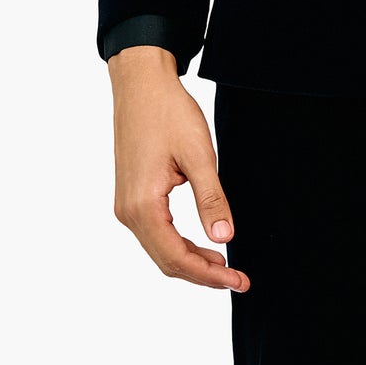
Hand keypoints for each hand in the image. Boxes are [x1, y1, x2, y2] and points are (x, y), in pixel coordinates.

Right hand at [107, 45, 249, 292]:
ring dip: (191, 260)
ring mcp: (126, 205)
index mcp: (142, 205)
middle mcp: (128, 211)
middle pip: (166, 260)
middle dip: (202, 274)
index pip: (176, 257)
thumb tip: (225, 238)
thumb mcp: (198, 155)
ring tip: (225, 265)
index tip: (239, 280)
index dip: (208, 275)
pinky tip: (201, 243)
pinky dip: (178, 244)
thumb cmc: (168, 112)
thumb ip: (211, 199)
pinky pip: (155, 233)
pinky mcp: (131, 196)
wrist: (141, 84)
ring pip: (160, 249)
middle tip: (238, 278)